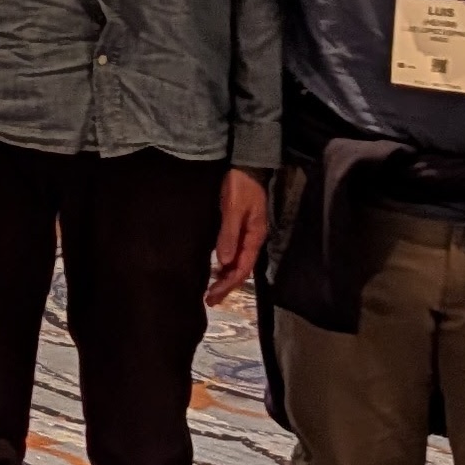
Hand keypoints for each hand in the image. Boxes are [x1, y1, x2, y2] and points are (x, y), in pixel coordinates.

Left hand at [205, 169, 267, 306]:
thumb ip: (229, 234)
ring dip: (225, 276)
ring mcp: (246, 232)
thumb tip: (223, 262)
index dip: (228, 284)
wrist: (245, 164)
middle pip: (241, 268)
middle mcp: (252, 238)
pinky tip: (215, 266)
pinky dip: (224, 263)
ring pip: (237, 261)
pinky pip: (233, 250)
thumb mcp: (234, 208)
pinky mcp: (238, 225)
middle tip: (209, 300)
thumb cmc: (240, 184)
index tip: (212, 296)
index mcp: (255, 236)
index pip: (243, 268)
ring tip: (211, 289)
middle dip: (226, 286)